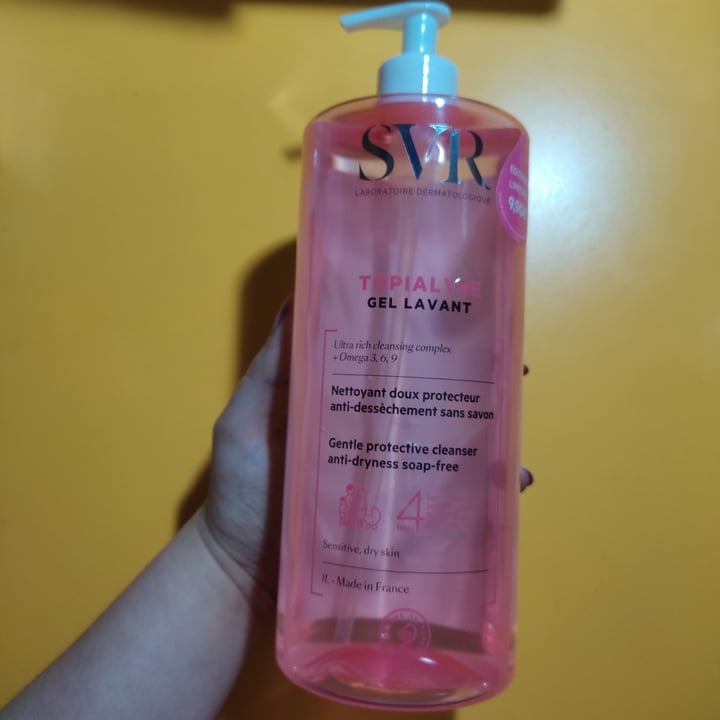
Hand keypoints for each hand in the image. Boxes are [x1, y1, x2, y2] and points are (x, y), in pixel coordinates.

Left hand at [199, 299, 532, 610]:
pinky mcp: (405, 523)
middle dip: (477, 381)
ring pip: (452, 448)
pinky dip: (487, 495)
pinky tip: (511, 484)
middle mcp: (377, 434)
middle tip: (511, 367)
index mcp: (345, 402)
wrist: (243, 574)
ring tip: (516, 424)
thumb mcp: (246, 421)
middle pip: (434, 400)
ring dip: (492, 434)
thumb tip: (296, 300)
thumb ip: (270, 371)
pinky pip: (454, 504)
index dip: (427, 338)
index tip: (464, 314)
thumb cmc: (242, 491)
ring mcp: (394, 479)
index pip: (394, 361)